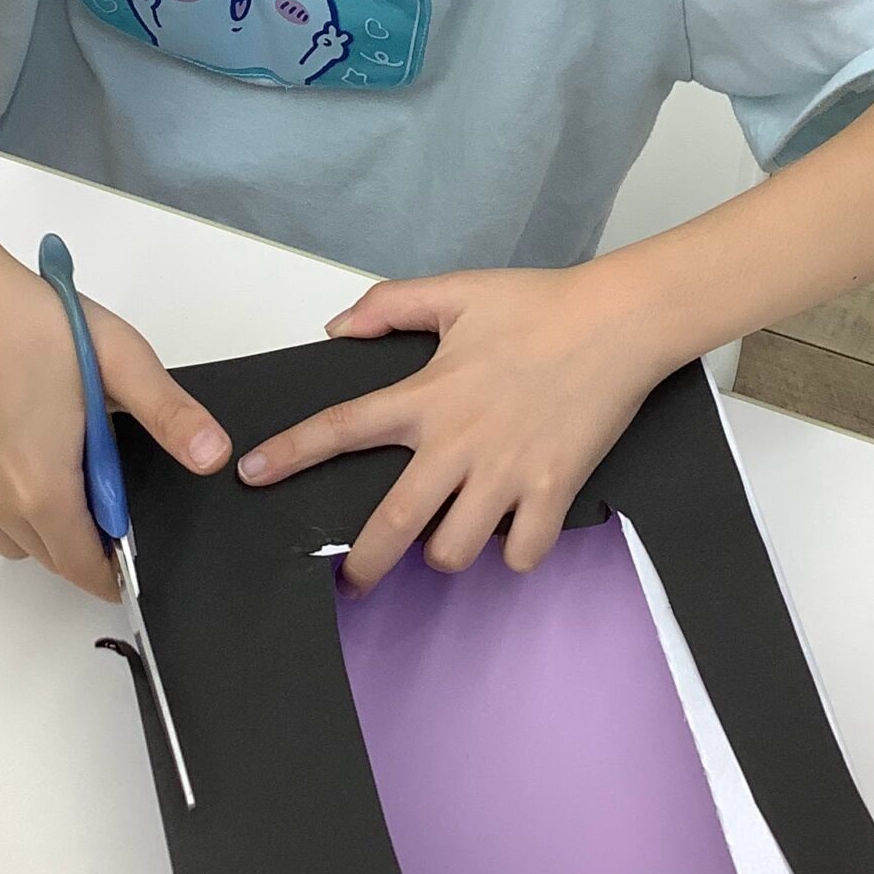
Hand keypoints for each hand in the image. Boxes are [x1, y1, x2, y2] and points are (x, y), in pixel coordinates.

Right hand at [0, 234, 229, 595]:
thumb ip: (171, 416)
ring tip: (76, 486)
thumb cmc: (38, 324)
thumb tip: (215, 456)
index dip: (113, 573)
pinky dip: (14, 512)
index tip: (136, 565)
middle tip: (115, 514)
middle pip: (48, 558)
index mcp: (42, 484)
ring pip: (14, 542)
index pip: (82, 564)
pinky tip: (33, 463)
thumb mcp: (122, 362)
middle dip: (85, 553)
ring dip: (48, 534)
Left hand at [237, 262, 679, 593]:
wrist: (620, 320)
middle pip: (393, 525)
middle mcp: (460, 443)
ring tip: (446, 544)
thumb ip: (391, 304)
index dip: (290, 454)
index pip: (342, 429)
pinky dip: (514, 554)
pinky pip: (523, 551)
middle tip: (355, 582)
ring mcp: (507, 473)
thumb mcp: (456, 291)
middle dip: (364, 566)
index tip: (253, 475)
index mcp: (428, 396)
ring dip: (443, 556)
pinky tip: (510, 536)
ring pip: (455, 550)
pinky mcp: (554, 489)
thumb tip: (337, 327)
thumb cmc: (541, 304)